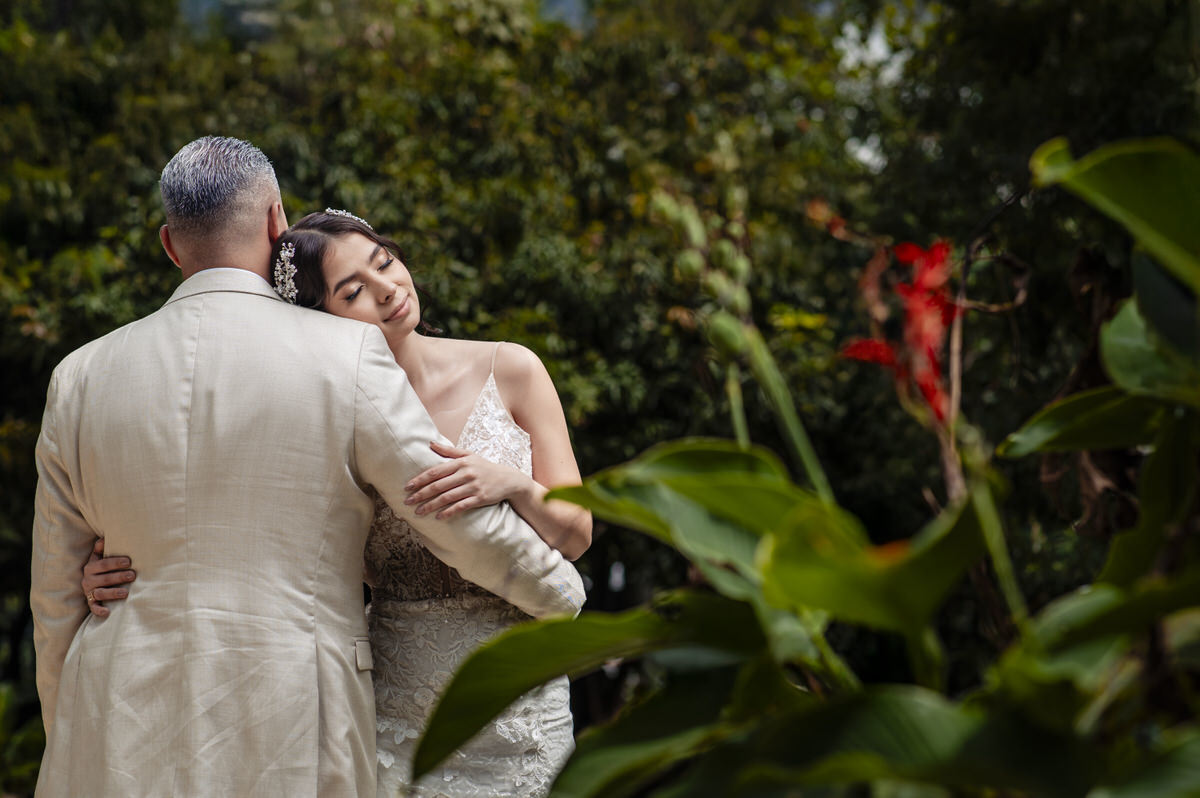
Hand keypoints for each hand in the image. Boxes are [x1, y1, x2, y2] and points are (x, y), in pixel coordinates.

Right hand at [81, 538, 135, 617]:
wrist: (93, 584)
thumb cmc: (102, 568)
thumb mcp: (99, 557)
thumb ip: (101, 548)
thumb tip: (104, 537)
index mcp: (91, 567)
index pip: (103, 564)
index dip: (115, 562)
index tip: (129, 561)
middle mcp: (88, 580)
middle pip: (103, 579)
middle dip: (118, 577)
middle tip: (133, 575)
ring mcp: (89, 592)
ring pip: (100, 593)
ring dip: (113, 593)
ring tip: (126, 592)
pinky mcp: (91, 603)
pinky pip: (94, 608)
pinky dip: (100, 610)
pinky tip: (108, 612)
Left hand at [404, 441, 523, 518]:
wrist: (508, 479)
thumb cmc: (484, 467)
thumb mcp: (469, 455)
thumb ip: (449, 451)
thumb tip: (430, 443)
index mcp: (461, 462)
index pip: (435, 471)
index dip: (420, 479)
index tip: (407, 487)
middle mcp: (466, 473)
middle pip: (438, 485)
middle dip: (421, 494)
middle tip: (407, 502)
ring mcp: (473, 486)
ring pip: (447, 497)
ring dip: (431, 506)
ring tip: (418, 512)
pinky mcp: (480, 498)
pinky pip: (461, 506)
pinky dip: (449, 512)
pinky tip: (438, 517)